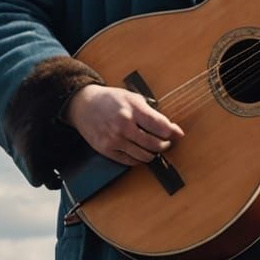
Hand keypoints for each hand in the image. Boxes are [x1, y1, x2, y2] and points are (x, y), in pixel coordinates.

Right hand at [65, 84, 184, 164]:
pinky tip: (139, 151)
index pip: (161, 126)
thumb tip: (176, 131)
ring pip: (144, 156)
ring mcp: (114, 139)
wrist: (83, 105)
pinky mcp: (106, 150)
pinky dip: (138, 159)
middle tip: (165, 142)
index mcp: (133, 109)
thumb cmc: (111, 100)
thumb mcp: (133, 98)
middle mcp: (123, 125)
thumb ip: (154, 114)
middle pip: (154, 144)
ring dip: (152, 154)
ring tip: (152, 147)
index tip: (175, 133)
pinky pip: (130, 161)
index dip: (172, 132)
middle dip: (164, 145)